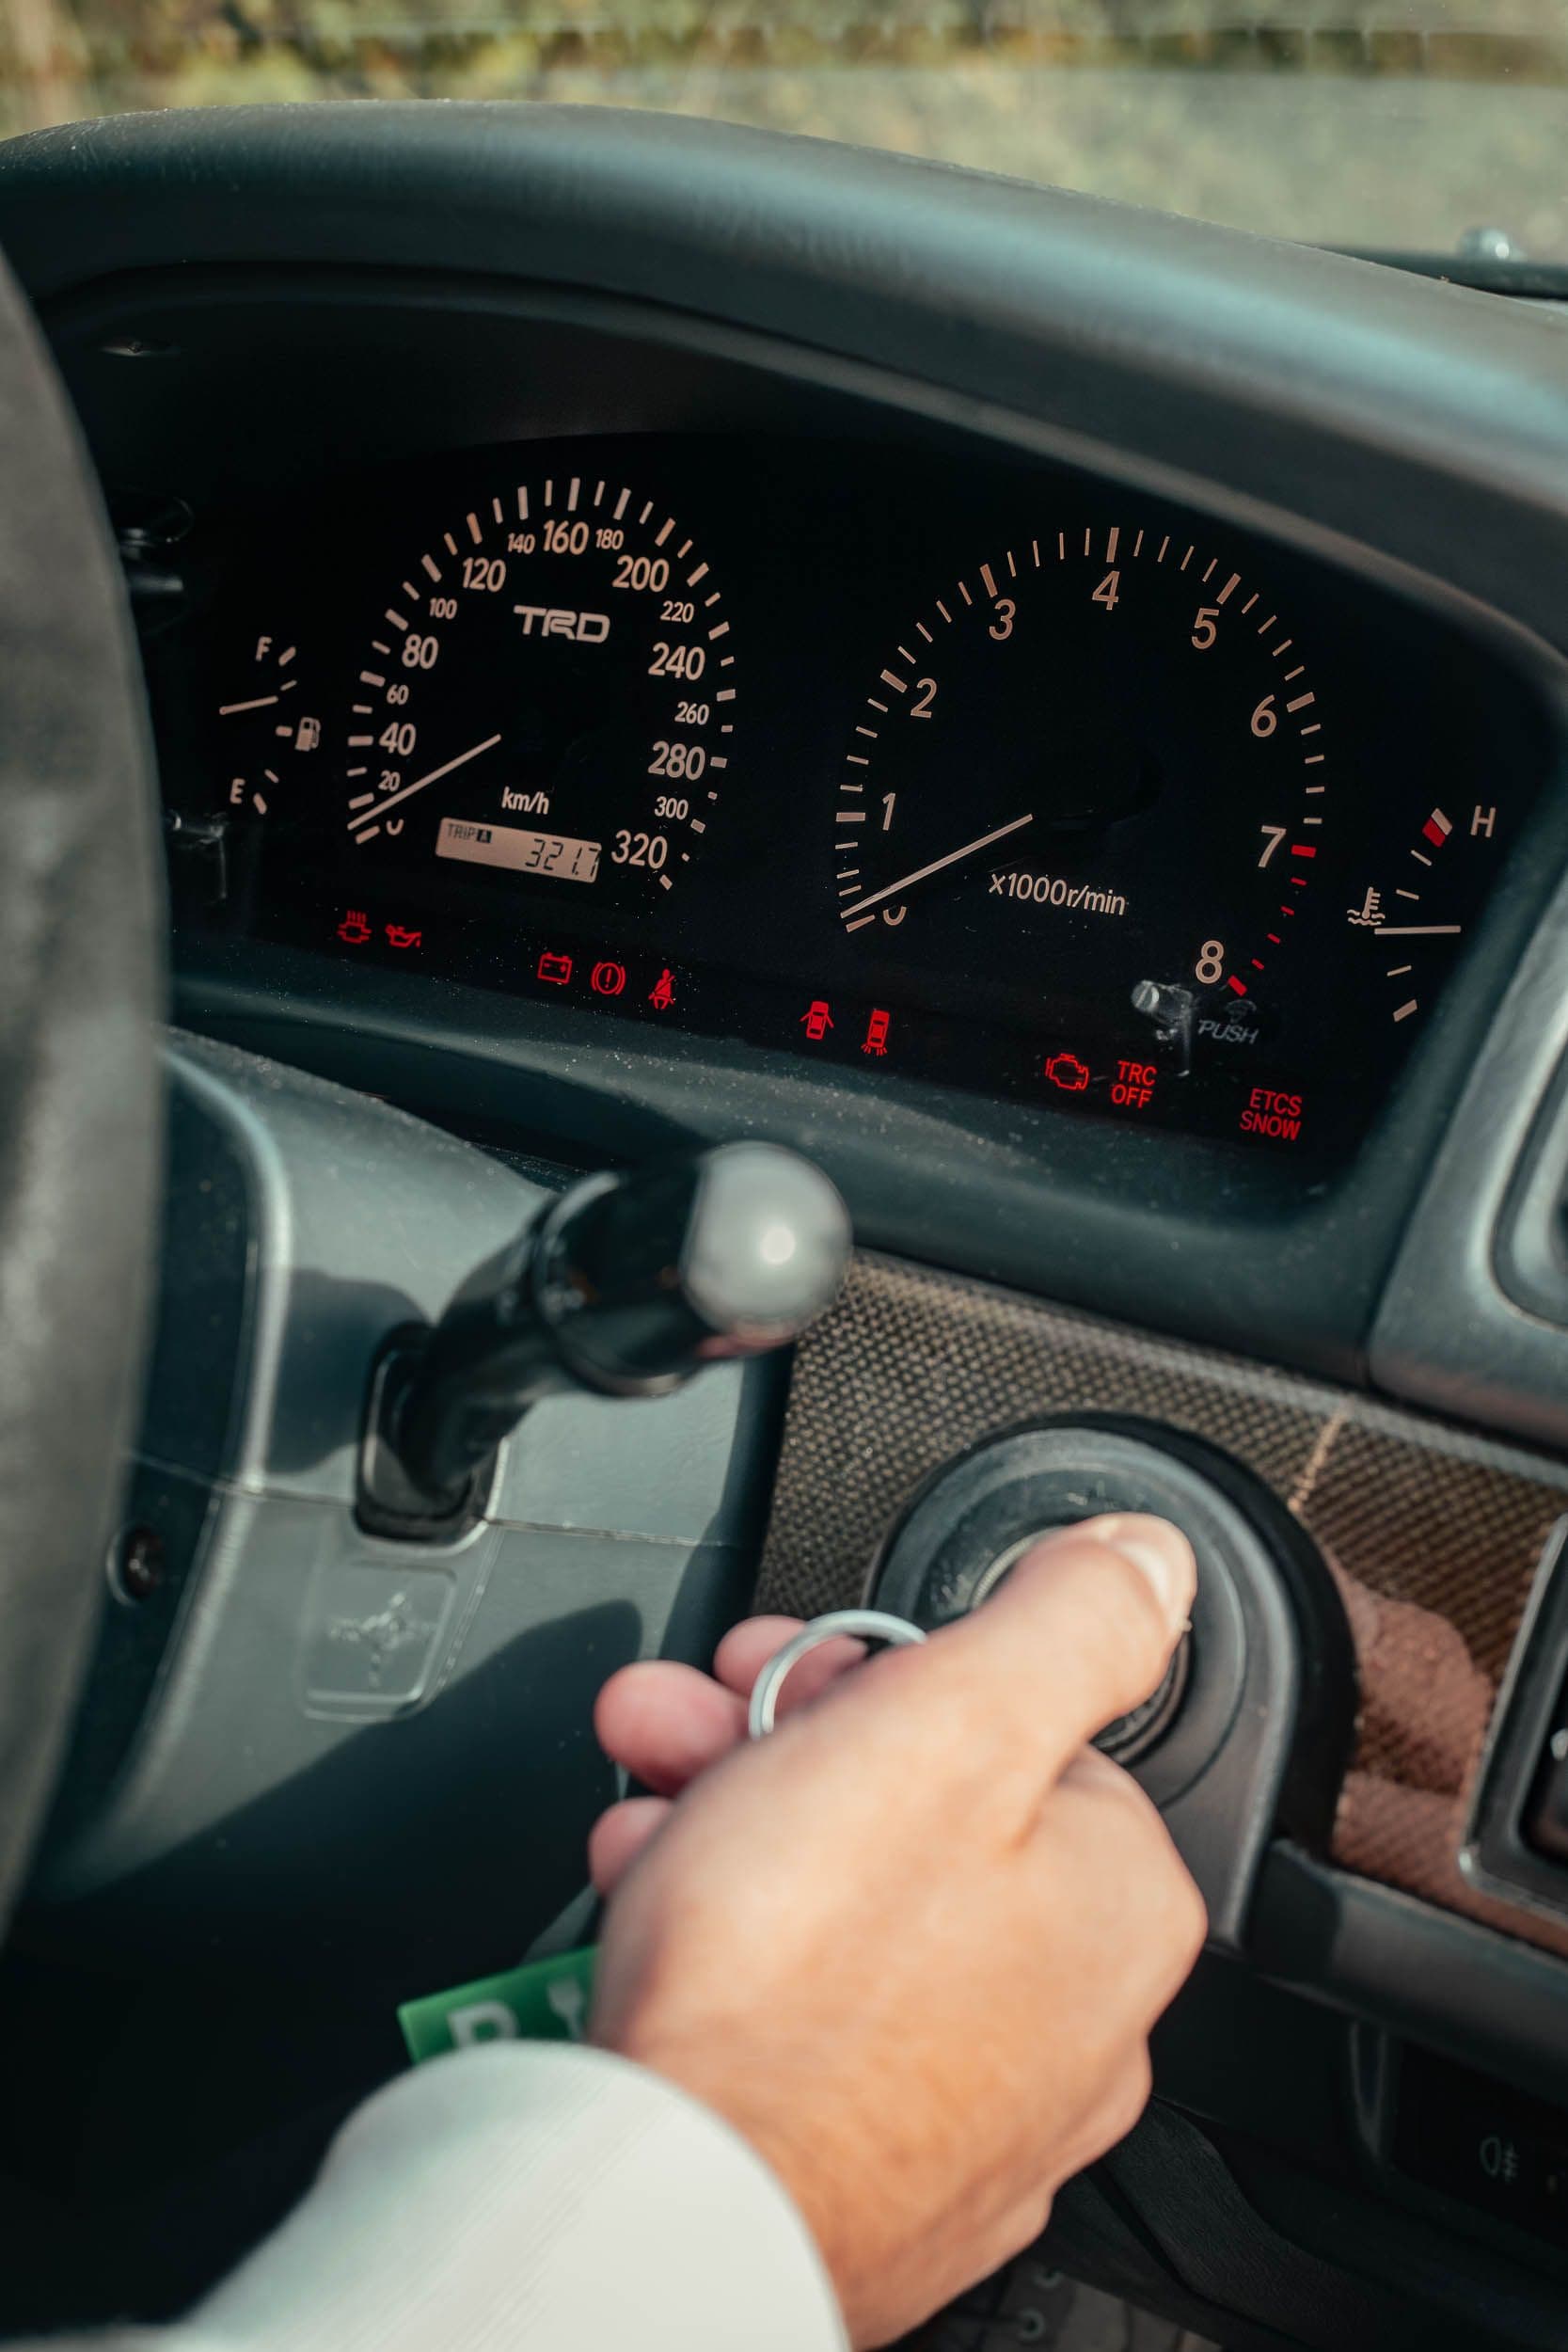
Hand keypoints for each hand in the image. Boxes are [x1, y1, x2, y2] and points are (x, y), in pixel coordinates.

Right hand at [587, 1515, 1205, 2347]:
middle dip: (781, 1744)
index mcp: (1117, 1903)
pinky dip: (735, 1954)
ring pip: (852, 1911)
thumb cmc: (799, 1977)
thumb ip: (1067, 1622)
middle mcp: (1075, 2021)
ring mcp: (973, 2112)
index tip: (788, 1669)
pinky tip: (657, 1925)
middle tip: (689, 1724)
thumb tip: (1146, 1557)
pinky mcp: (873, 2171)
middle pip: (921, 1813)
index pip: (1012, 1726)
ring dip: (736, 1832)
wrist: (672, 2197)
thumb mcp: (950, 1723)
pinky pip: (809, 2018)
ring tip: (648, 1816)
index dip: (878, 1674)